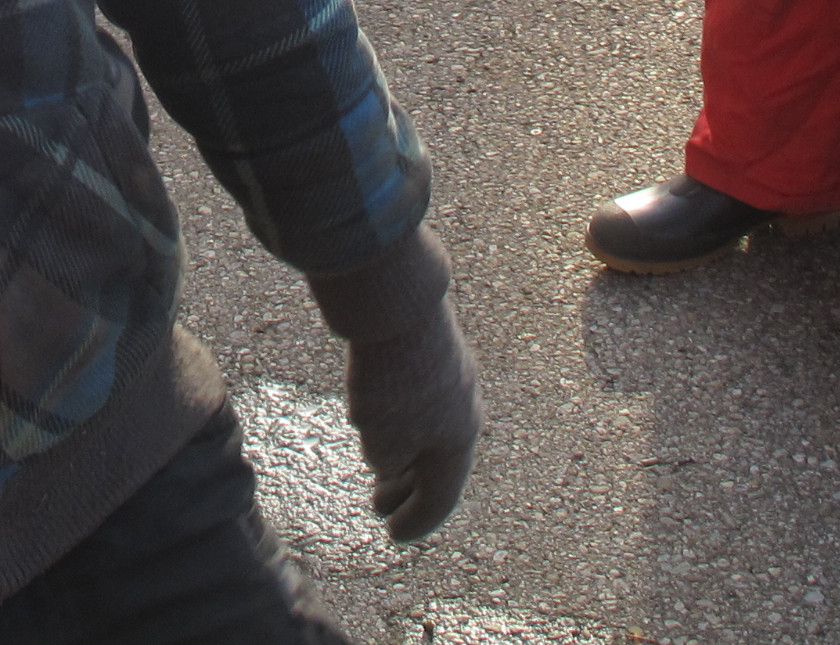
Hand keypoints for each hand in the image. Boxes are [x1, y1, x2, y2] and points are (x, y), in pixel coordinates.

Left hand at [343, 297, 480, 543]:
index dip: (417, 521)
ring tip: (376, 463)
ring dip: (403, 452)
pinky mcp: (434, 349)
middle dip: (406, 487)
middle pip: (436, 461)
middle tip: (378, 503)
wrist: (396, 303)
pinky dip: (402, 420)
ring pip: (428, 427)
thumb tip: (390, 460)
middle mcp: (463, 409)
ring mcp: (453, 376)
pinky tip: (377, 415)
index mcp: (460, 442)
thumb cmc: (393, 382)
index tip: (394, 536)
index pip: (441, 496)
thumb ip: (389, 464)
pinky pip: (421, 398)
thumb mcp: (384, 443)